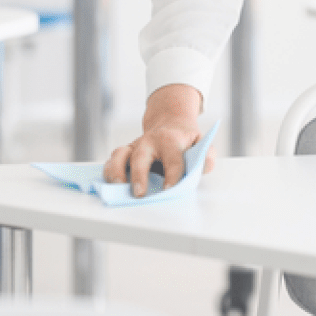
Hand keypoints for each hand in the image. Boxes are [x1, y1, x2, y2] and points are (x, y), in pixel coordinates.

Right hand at [102, 84, 216, 196]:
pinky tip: (110, 186)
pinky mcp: (125, 153)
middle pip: (140, 156)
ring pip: (119, 155)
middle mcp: (149, 141)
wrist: (170, 122)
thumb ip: (207, 155)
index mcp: (170, 140)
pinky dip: (108, 172)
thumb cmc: (185, 140)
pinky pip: (112, 161)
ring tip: (118, 187)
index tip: (169, 189)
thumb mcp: (201, 142)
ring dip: (116, 172)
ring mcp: (134, 146)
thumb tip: (204, 166)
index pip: (172, 159)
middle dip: (139, 175)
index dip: (172, 174)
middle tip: (139, 193)